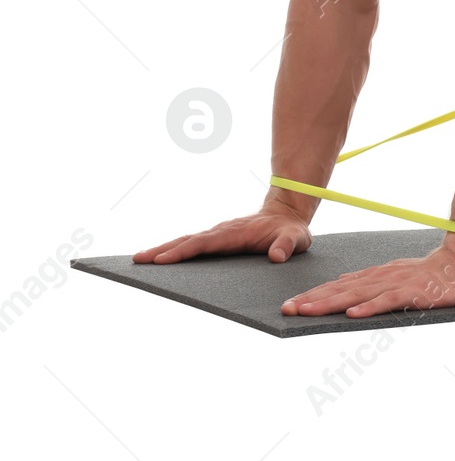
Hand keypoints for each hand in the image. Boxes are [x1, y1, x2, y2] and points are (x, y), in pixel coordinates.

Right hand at [133, 202, 312, 264]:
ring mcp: (218, 235)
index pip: (205, 243)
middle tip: (137, 260)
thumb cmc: (292, 230)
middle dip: (162, 250)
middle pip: (187, 240)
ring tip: (139, 261)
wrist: (288, 214)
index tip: (163, 259)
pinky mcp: (217, 240)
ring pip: (186, 241)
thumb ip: (287, 246)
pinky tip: (159, 261)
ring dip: (163, 250)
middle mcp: (222, 232)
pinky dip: (174, 251)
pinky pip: (192, 246)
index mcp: (235, 233)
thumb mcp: (297, 239)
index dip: (184, 251)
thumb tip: (276, 257)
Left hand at [280, 242, 454, 317]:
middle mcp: (381, 277)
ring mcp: (396, 284)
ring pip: (358, 295)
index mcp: (376, 274)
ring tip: (307, 311)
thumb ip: (371, 280)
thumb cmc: (430, 272)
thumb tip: (343, 283)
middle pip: (341, 289)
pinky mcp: (413, 292)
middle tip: (286, 310)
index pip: (339, 285)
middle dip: (312, 300)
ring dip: (331, 303)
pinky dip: (370, 307)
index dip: (314, 294)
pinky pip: (389, 301)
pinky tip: (353, 314)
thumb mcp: (395, 273)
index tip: (290, 305)